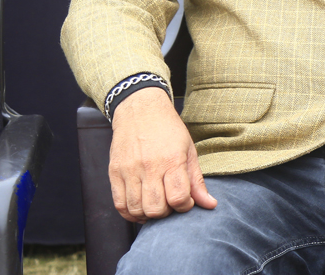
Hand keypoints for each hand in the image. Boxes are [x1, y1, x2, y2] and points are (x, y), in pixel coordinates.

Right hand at [109, 87, 216, 222]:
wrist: (140, 109)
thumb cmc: (168, 129)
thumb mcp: (188, 150)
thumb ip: (197, 180)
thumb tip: (210, 204)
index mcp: (171, 160)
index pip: (178, 197)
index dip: (185, 206)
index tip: (185, 201)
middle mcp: (149, 166)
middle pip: (156, 208)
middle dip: (166, 213)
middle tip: (170, 203)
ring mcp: (129, 170)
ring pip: (137, 209)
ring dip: (148, 214)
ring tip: (156, 205)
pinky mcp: (114, 173)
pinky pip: (119, 204)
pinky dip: (130, 213)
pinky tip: (140, 208)